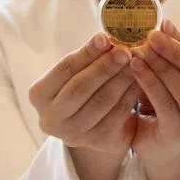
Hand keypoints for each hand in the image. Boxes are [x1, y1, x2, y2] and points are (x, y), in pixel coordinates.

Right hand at [28, 33, 140, 179]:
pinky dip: (130, 95)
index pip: (64, 69)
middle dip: (105, 66)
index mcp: (39, 95)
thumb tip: (109, 38)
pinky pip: (117, 114)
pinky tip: (140, 80)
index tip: (105, 37)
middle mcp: (50, 118)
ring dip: (121, 78)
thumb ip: (88, 57)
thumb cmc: (82, 86)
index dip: (86, 53)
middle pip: (81, 87)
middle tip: (125, 50)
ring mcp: (73, 134)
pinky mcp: (98, 142)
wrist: (93, 122)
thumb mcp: (77, 71)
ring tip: (136, 61)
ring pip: (102, 101)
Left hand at [129, 20, 179, 179]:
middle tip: (151, 37)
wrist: (158, 143)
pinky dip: (149, 83)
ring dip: (161, 68)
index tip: (160, 28)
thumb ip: (176, 51)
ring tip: (139, 52)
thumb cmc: (171, 102)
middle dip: (177, 54)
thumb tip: (164, 24)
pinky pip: (165, 105)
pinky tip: (135, 69)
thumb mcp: (177, 74)